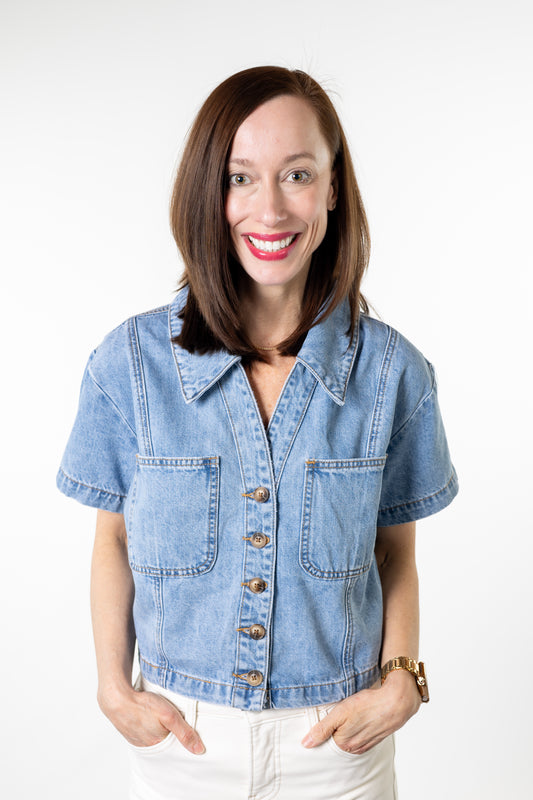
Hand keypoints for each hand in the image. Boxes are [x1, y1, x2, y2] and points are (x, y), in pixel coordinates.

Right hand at [98, 684, 205, 753]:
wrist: (116, 698)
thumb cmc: (143, 705)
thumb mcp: (169, 716)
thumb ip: (185, 733)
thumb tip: (199, 750)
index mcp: (158, 745)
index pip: (176, 748)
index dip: (182, 739)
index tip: (188, 732)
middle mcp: (147, 746)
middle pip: (165, 743)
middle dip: (170, 736)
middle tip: (172, 723)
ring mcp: (137, 739)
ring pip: (153, 738)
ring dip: (158, 731)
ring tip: (160, 720)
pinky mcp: (130, 732)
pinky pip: (143, 733)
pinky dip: (148, 728)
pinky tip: (149, 719)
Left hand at [301, 670, 420, 753]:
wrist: (396, 702)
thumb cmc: (368, 704)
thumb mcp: (340, 712)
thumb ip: (322, 729)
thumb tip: (306, 744)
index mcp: (342, 744)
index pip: (324, 738)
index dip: (324, 726)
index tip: (329, 716)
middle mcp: (353, 749)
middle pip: (336, 739)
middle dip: (335, 728)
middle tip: (342, 713)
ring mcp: (364, 745)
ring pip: (348, 738)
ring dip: (347, 728)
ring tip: (352, 715)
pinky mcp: (373, 740)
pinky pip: (359, 737)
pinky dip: (357, 729)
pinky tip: (360, 719)